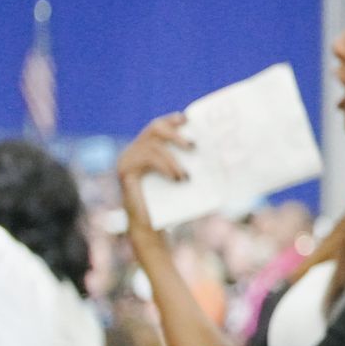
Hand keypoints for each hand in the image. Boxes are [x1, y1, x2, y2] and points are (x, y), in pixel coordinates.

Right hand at [116, 114, 191, 245]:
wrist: (152, 227)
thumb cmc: (171, 203)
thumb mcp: (183, 178)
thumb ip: (191, 164)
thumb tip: (220, 154)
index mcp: (147, 149)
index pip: (158, 126)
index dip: (172, 120)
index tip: (187, 118)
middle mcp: (134, 150)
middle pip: (154, 128)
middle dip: (175, 134)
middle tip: (194, 146)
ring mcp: (126, 159)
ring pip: (152, 145)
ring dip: (173, 159)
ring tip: (186, 176)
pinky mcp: (124, 172)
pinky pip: (146, 160)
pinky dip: (164, 167)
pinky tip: (176, 178)